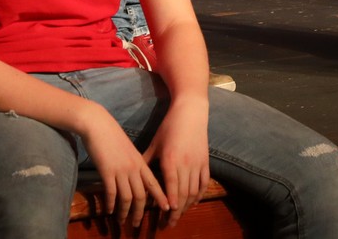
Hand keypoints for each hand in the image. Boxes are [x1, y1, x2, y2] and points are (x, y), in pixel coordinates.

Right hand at [83, 110, 164, 230]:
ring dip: (125, 211)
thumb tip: (138, 177)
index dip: (161, 197)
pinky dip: (111, 204)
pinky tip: (109, 211)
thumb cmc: (113, 136)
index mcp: (141, 162)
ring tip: (122, 220)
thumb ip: (135, 164)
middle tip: (137, 223)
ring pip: (127, 197)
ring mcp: (121, 170)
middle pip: (141, 195)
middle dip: (140, 211)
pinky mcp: (107, 172)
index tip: (167, 209)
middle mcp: (134, 168)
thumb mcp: (129, 150)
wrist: (99, 125)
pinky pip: (111, 193)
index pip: (154, 183)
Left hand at [141, 105, 209, 229]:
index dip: (168, 207)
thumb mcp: (155, 144)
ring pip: (194, 192)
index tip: (163, 219)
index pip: (170, 190)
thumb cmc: (169, 127)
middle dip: (176, 213)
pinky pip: (204, 183)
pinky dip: (199, 195)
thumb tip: (131, 175)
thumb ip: (145, 161)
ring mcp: (197, 164)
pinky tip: (193, 202)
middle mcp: (185, 165)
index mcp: (170, 161)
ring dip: (187, 207)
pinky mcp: (206, 161)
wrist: (191, 112)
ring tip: (179, 216)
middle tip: (169, 224)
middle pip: (183, 196)